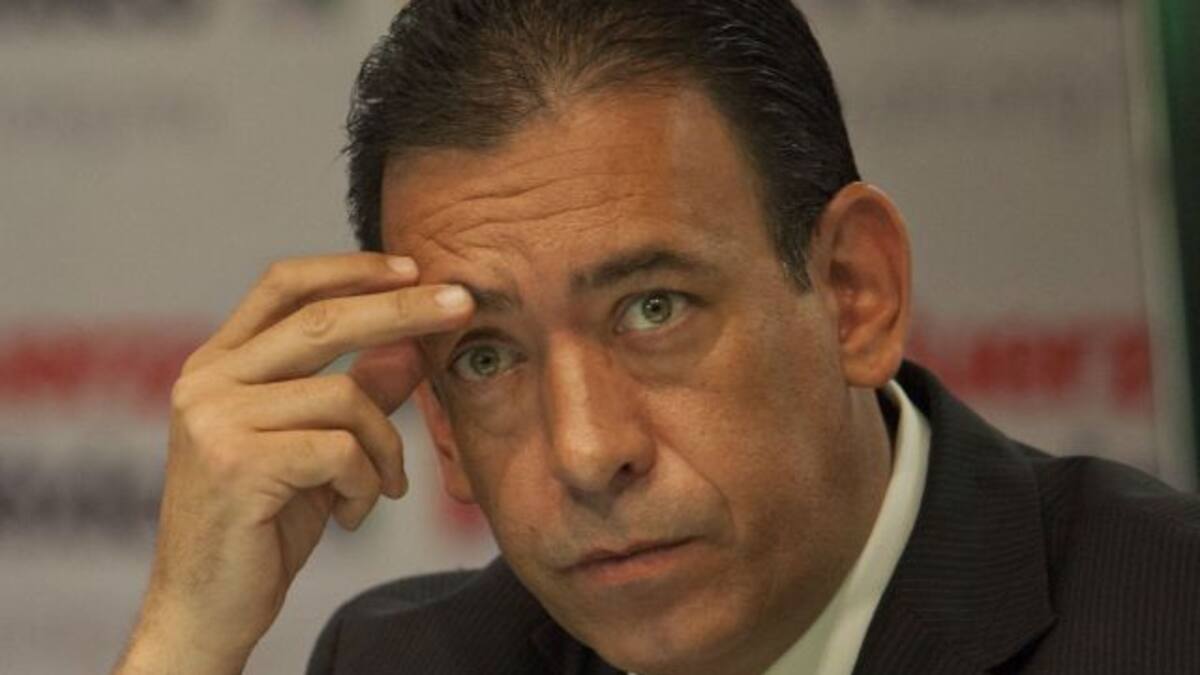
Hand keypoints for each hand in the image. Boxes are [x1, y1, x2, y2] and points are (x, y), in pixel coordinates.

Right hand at [114, 253, 473, 673]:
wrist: (207, 611)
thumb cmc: (264, 526)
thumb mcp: (319, 448)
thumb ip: (357, 392)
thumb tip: (412, 343)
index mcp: (218, 365)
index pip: (285, 286)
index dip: (351, 269)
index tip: (412, 268)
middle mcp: (207, 380)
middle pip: (323, 319)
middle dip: (403, 310)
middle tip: (463, 304)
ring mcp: (214, 419)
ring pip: (346, 398)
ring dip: (385, 447)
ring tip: (381, 487)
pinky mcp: (236, 463)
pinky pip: (341, 450)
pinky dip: (366, 484)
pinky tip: (351, 515)